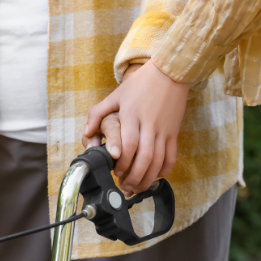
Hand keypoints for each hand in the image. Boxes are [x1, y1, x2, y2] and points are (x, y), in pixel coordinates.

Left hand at [83, 61, 190, 194]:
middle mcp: (149, 126)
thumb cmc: (141, 84)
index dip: (121, 163)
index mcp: (132, 116)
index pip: (128, 146)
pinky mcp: (174, 133)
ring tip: (136, 187)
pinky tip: (153, 176)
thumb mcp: (116, 95)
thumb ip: (98, 113)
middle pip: (143, 159)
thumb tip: (86, 132)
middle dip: (133, 177)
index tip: (115, 171)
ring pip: (158, 162)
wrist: (171, 73)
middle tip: (124, 186)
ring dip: (147, 179)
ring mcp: (164, 131)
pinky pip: (171, 157)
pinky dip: (163, 171)